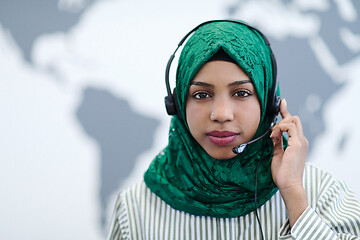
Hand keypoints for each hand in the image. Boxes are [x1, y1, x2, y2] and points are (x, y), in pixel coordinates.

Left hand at [270, 99, 308, 226]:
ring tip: (272, 135)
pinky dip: (279, 128)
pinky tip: (274, 136)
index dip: (286, 112)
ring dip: (279, 124)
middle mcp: (301, 140)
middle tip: (272, 125)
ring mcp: (301, 141)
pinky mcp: (297, 144)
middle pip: (294, 118)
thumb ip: (277, 143)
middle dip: (283, 115)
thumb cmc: (283, 174)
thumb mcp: (278, 155)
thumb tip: (273, 135)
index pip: (293, 124)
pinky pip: (289, 127)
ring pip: (293, 120)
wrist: (289, 185)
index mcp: (298, 143)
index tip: (281, 104)